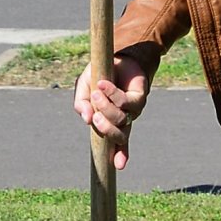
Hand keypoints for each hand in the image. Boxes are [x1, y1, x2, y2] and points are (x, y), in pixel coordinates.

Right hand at [74, 44, 157, 169]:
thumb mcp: (84, 88)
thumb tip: (86, 120)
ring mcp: (133, 109)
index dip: (119, 155)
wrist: (115, 55)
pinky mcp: (140, 96)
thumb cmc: (99, 74)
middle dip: (106, 129)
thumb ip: (81, 104)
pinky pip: (127, 101)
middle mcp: (124, 119)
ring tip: (96, 93)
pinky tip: (104, 84)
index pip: (117, 143)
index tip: (118, 166)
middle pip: (120, 136)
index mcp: (111, 121)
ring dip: (107, 108)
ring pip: (122, 119)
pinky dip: (114, 94)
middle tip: (95, 116)